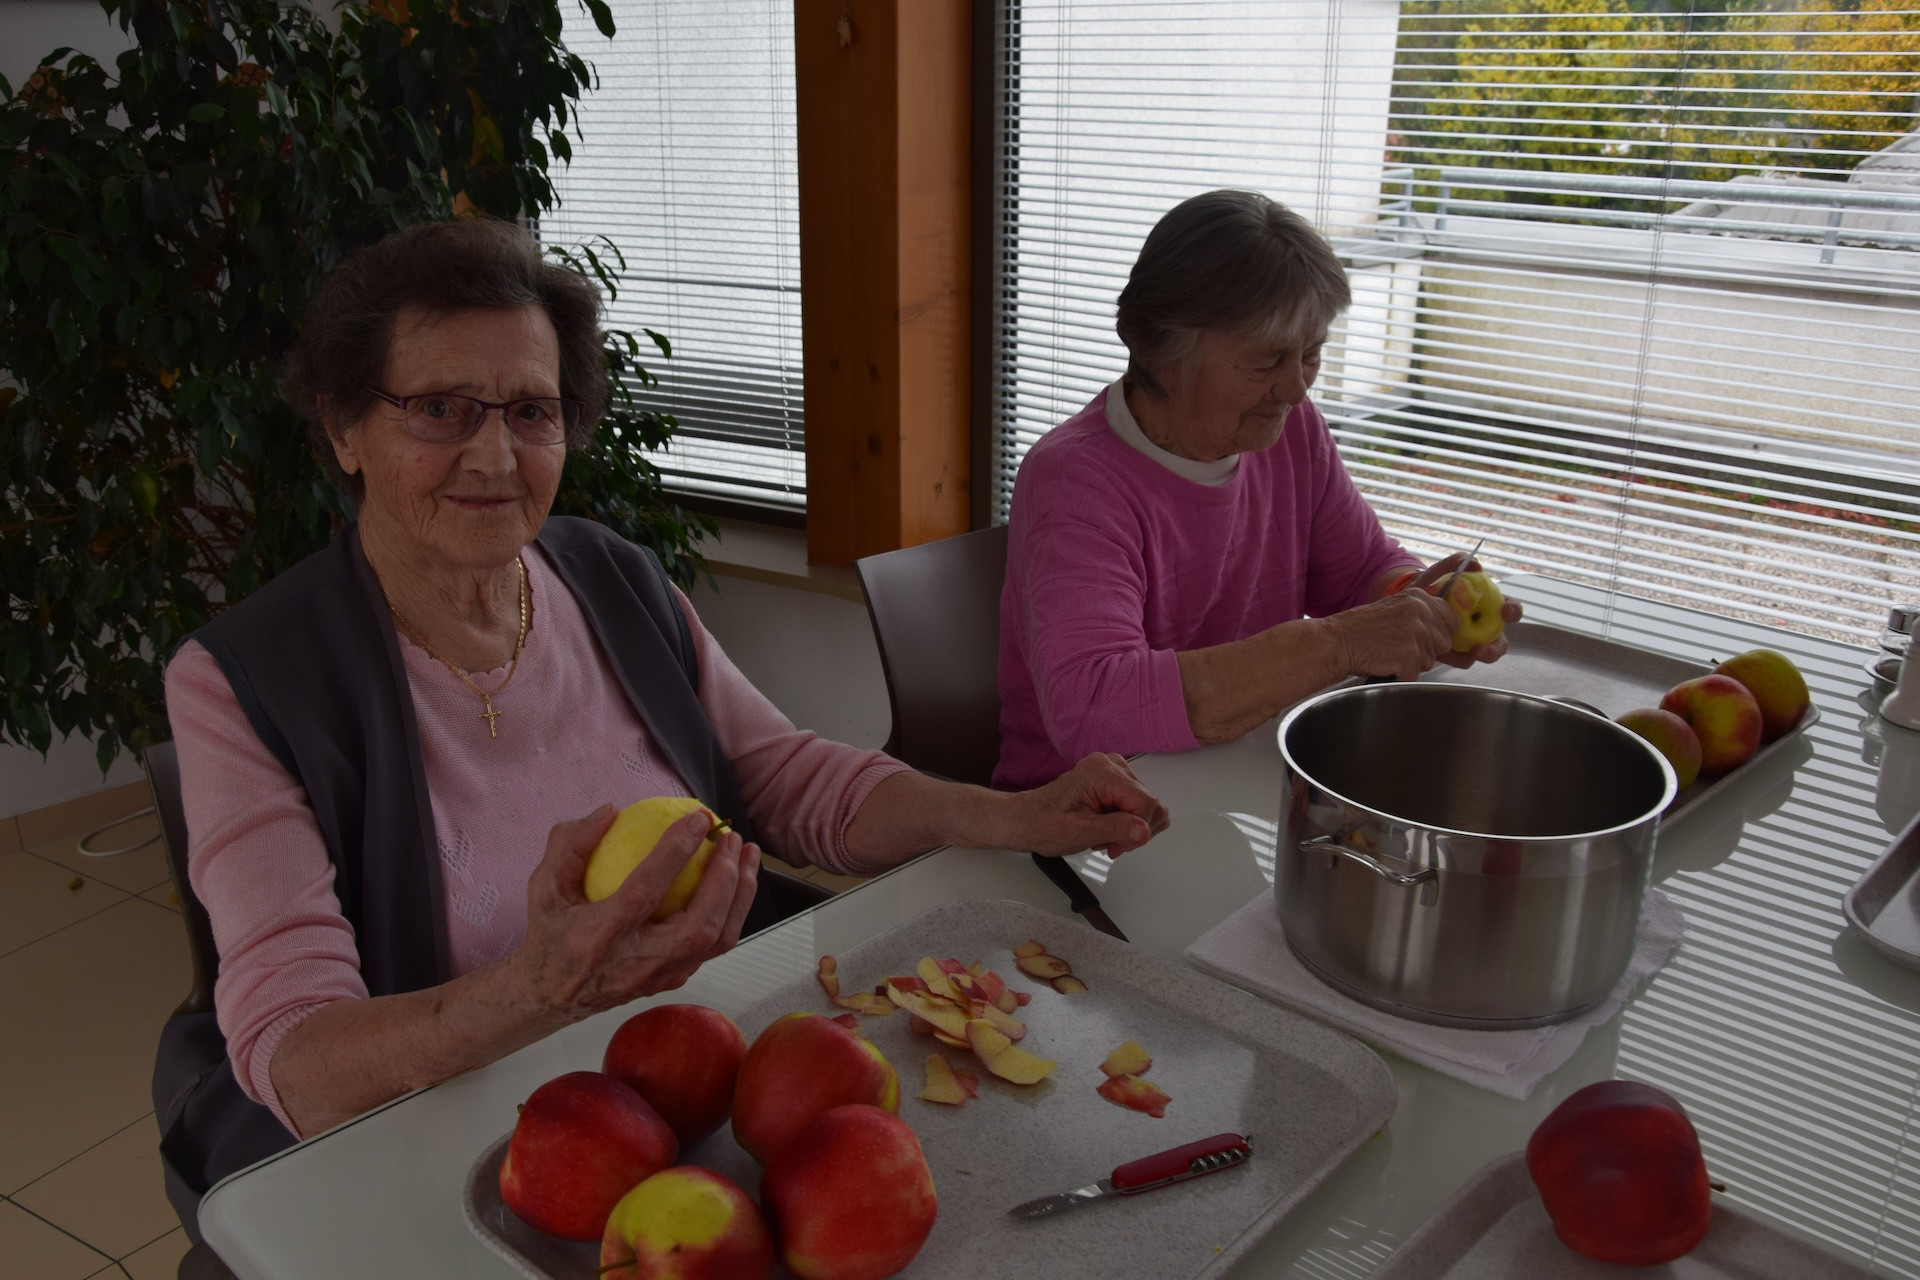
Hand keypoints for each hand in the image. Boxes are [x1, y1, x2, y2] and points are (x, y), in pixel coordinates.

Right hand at [509, 806, 759, 1022]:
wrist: (550, 996)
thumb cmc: (550, 932)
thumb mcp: (543, 885)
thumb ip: (569, 844)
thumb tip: (610, 810)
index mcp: (600, 937)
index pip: (645, 891)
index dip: (675, 852)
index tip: (698, 819)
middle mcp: (635, 963)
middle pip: (699, 926)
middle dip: (725, 879)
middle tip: (731, 839)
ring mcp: (658, 977)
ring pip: (717, 941)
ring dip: (740, 895)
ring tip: (747, 856)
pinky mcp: (672, 981)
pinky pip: (713, 946)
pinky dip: (731, 912)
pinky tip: (735, 882)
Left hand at [1009, 753, 1169, 858]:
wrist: (1026, 819)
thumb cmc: (1044, 824)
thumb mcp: (1079, 832)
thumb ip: (1114, 829)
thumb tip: (1143, 830)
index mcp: (1101, 772)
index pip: (1146, 803)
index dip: (1138, 830)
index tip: (1117, 846)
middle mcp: (1110, 765)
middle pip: (1151, 803)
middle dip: (1134, 830)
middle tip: (1108, 843)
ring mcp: (1113, 770)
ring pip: (1147, 805)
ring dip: (1129, 827)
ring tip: (1102, 834)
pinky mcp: (1113, 780)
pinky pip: (1137, 803)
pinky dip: (1126, 821)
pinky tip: (1105, 826)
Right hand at [1329, 586, 1457, 681]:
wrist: (1335, 641)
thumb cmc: (1359, 630)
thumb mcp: (1394, 610)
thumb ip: (1420, 616)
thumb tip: (1446, 635)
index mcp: (1418, 598)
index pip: (1451, 618)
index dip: (1441, 633)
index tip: (1429, 639)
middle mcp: (1420, 612)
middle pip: (1444, 643)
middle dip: (1426, 651)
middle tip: (1398, 647)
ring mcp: (1415, 633)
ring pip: (1430, 661)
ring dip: (1411, 664)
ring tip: (1388, 654)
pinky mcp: (1409, 655)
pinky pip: (1415, 675)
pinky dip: (1400, 675)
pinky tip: (1384, 663)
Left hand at [1410, 555, 1524, 670]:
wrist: (1405, 601)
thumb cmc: (1429, 585)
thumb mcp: (1439, 571)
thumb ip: (1455, 562)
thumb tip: (1476, 565)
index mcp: (1487, 605)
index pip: (1509, 608)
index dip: (1513, 610)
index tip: (1506, 611)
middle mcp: (1483, 625)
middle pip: (1500, 641)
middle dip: (1497, 646)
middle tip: (1483, 646)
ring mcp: (1470, 641)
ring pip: (1485, 654)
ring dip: (1482, 655)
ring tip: (1471, 652)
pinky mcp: (1455, 653)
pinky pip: (1462, 660)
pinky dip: (1457, 658)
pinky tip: (1445, 652)